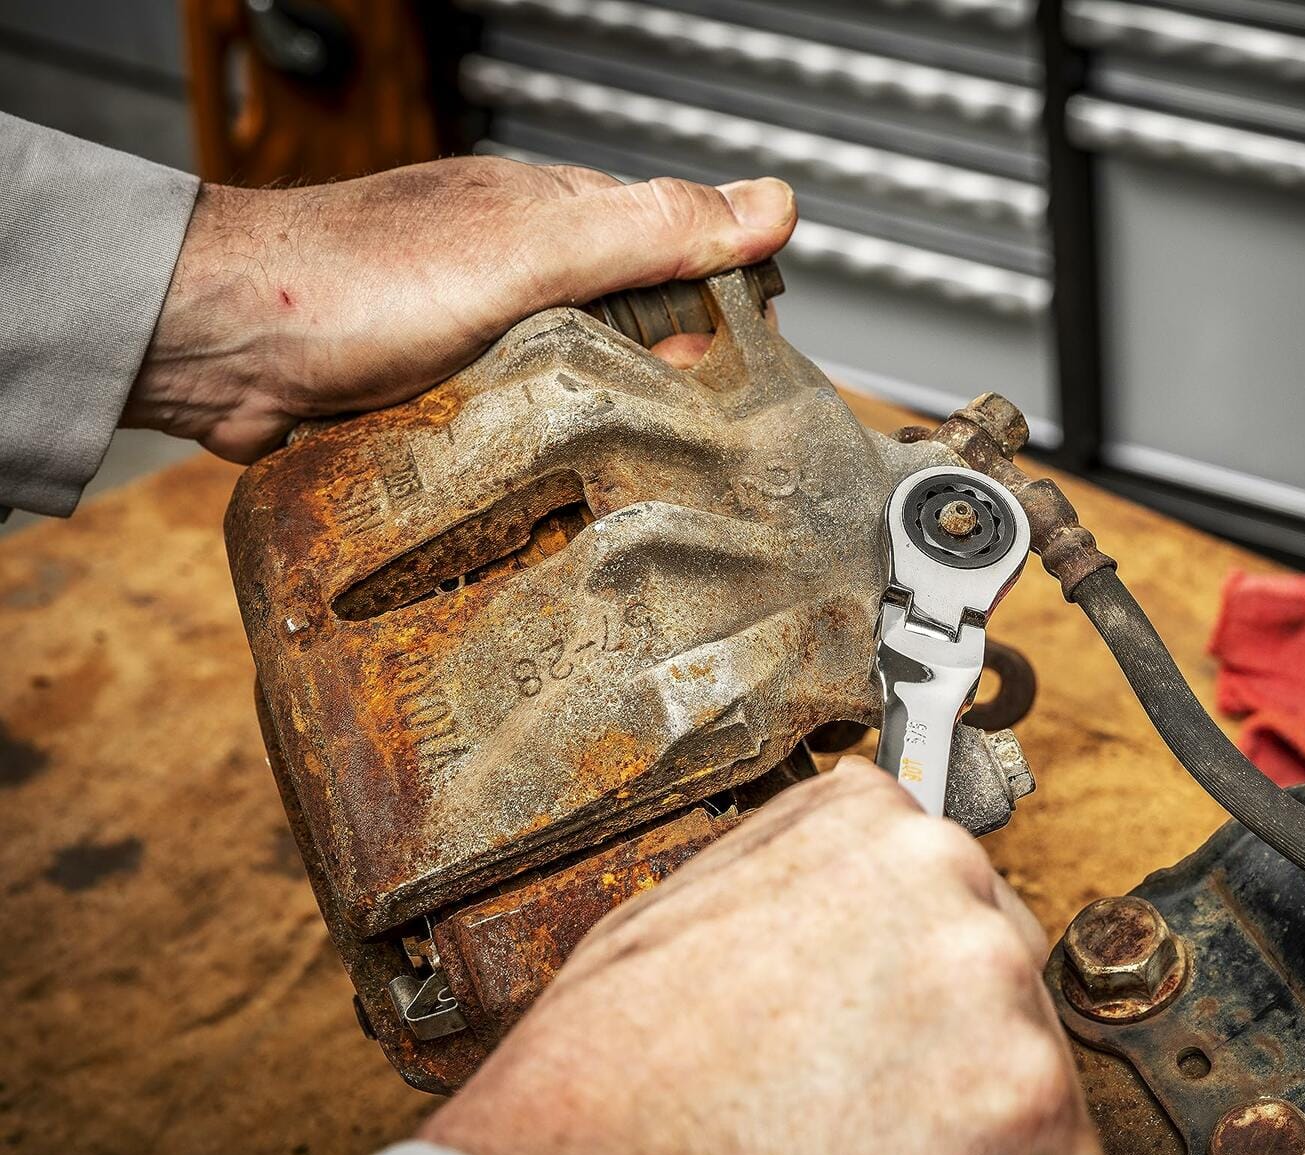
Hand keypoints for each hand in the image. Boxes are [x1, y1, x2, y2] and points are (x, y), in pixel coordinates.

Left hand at [125, 157, 796, 461]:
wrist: (219, 342)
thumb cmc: (360, 282)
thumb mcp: (532, 250)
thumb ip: (649, 230)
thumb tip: (774, 205)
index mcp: (556, 219)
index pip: (679, 254)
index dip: (721, 315)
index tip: (743, 382)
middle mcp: (520, 272)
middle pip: (633, 332)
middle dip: (664, 388)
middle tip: (689, 451)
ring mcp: (475, 334)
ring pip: (575, 391)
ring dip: (598, 432)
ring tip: (627, 481)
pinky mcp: (436, 395)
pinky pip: (514, 432)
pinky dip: (534, 459)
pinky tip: (547, 488)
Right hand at [420, 758, 1107, 1154]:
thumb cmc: (614, 1071)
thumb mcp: (690, 900)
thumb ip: (806, 859)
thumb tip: (862, 841)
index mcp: (880, 830)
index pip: (956, 898)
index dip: (914, 988)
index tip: (880, 1034)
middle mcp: (960, 897)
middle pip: (1005, 985)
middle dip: (954, 1053)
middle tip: (864, 1114)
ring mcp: (1004, 1008)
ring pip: (1036, 1086)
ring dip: (977, 1138)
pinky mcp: (1034, 1122)